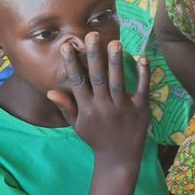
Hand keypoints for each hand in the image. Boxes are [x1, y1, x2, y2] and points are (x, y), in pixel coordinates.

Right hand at [47, 33, 149, 163]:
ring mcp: (122, 109)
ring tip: (115, 43)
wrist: (118, 159)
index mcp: (87, 109)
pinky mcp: (140, 110)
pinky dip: (143, 74)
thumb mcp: (78, 125)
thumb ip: (66, 107)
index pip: (77, 82)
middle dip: (94, 56)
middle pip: (98, 78)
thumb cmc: (96, 139)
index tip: (68, 46)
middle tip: (92, 35)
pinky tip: (142, 58)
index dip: (72, 64)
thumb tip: (51, 91)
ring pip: (118, 81)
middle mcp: (103, 107)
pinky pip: (142, 89)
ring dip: (116, 61)